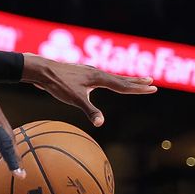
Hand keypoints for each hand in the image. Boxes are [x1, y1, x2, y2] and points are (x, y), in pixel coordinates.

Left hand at [22, 53, 157, 126]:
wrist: (41, 70)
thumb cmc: (58, 84)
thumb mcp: (75, 99)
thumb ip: (90, 111)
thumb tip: (101, 123)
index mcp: (99, 77)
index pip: (123, 85)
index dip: (138, 88)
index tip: (153, 88)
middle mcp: (96, 72)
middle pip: (120, 78)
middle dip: (135, 81)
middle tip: (151, 81)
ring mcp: (88, 71)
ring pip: (110, 77)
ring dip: (123, 79)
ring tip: (132, 81)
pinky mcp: (80, 73)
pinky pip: (100, 77)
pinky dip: (109, 79)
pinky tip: (104, 80)